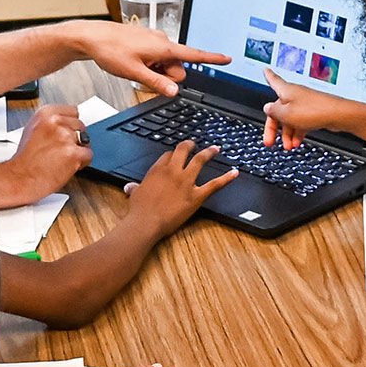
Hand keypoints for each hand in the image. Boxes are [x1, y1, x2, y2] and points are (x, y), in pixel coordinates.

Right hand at [4, 105, 92, 202]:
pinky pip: (88, 155)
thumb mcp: (32, 131)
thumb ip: (50, 124)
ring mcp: (65, 137)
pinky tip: (68, 165)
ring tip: (62, 158)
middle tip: (61, 150)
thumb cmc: (24, 160)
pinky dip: (82, 162)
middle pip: (81, 125)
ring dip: (78, 150)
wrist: (20, 178)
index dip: (71, 125)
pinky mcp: (73, 153)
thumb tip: (66, 123)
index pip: (73, 111)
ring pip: (86, 140)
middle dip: (75, 138)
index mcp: (46, 114)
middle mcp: (56, 122)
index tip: (68, 132)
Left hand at [74, 21, 230, 95]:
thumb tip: (174, 91)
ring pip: (166, 65)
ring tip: (135, 67)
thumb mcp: (133, 72)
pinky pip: (156, 59)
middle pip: (177, 68)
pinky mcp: (147, 43)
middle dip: (166, 76)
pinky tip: (134, 63)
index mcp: (163, 48)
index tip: (228, 59)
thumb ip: (156, 82)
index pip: (193, 55)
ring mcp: (155, 42)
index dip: (212, 59)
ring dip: (156, 71)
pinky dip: (149, 65)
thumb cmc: (110, 50)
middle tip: (144, 74)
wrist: (92, 37)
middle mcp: (162, 42)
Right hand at [123, 141, 237, 237]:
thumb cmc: (139, 210)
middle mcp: (173, 171)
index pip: (168, 155)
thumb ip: (135, 188)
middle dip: (189, 145)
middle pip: (183, 151)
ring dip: (208, 152)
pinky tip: (234, 172)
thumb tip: (131, 187)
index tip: (175, 156)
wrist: (146, 222)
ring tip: (215, 149)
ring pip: (200, 160)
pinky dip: (226, 178)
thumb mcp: (135, 194)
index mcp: (157, 170)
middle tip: (194, 144)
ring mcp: (186, 182)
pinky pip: (215, 184)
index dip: (173, 155)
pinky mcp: (196, 195)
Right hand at [262, 68, 344, 149]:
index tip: (265, 70)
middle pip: (279, 110)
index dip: (269, 76)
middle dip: (274, 127)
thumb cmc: (314, 111)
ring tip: (288, 146)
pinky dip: (297, 132)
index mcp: (286, 91)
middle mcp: (295, 95)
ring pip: (290, 119)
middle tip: (270, 141)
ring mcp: (305, 104)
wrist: (339, 115)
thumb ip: (273, 111)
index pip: (274, 80)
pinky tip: (297, 142)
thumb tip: (266, 107)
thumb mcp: (286, 114)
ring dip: (287, 134)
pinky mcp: (313, 112)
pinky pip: (300, 122)